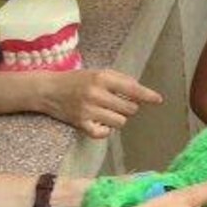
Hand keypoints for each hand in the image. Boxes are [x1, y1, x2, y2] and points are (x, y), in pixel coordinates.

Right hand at [37, 69, 162, 138]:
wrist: (48, 90)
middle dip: (129, 107)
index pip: (132, 89)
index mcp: (102, 78)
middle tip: (118, 103)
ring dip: (118, 119)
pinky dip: (105, 130)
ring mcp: (88, 110)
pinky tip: (100, 122)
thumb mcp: (98, 73)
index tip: (158, 100)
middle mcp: (96, 94)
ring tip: (107, 112)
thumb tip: (142, 92)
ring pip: (120, 122)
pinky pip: (103, 134)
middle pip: (129, 109)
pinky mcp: (81, 124)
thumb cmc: (77, 80)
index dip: (147, 95)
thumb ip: (120, 80)